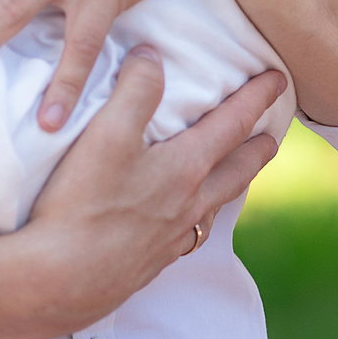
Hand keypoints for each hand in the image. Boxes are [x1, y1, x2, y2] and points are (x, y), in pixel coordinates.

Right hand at [0, 47, 285, 337]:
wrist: (58, 282)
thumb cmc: (82, 205)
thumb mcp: (107, 133)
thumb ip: (135, 89)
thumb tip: (152, 57)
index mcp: (187, 168)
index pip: (234, 123)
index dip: (257, 96)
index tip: (278, 79)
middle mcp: (190, 205)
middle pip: (238, 170)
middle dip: (258, 148)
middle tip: (271, 135)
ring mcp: (172, 239)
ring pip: (217, 206)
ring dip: (232, 185)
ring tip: (234, 176)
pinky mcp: (150, 263)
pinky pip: (190, 236)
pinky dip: (200, 219)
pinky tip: (186, 224)